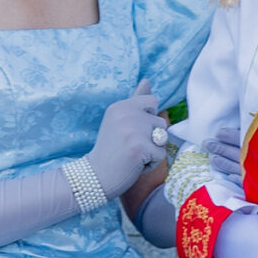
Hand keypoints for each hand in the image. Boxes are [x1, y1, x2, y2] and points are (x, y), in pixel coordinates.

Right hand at [87, 83, 166, 198]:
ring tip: (133, 155)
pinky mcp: (140, 147)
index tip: (131, 132)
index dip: (148, 120)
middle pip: (161, 123)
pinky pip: (160, 155)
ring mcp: (133, 130)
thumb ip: (136, 101)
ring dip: (152, 151)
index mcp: (121, 105)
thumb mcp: (119, 120)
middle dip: (152, 138)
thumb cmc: (110, 150)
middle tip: (130, 147)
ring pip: (163, 139)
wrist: (95, 176)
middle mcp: (126, 113)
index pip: (152, 102)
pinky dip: (150, 164)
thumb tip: (147, 80)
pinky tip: (133, 165)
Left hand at [207, 125, 243, 199]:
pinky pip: (244, 183)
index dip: (229, 136)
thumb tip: (247, 127)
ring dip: (223, 162)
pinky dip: (235, 178)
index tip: (218, 133)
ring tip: (212, 158)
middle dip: (220, 148)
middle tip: (206, 143)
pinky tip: (228, 176)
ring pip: (236, 167)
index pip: (242, 138)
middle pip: (235, 153)